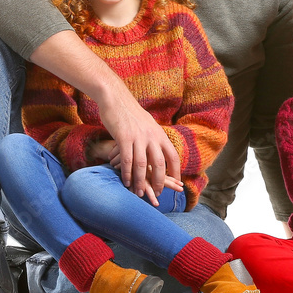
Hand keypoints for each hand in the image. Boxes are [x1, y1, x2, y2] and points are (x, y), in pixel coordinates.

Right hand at [96, 80, 179, 205]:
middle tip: (158, 194)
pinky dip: (127, 174)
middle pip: (160, 164)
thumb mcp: (148, 125)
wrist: (115, 97)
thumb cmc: (131, 113)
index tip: (177, 184)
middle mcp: (152, 137)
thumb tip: (161, 148)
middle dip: (160, 182)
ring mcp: (138, 137)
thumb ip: (154, 137)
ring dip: (141, 182)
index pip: (173, 156)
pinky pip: (127, 160)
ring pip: (142, 165)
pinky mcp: (124, 138)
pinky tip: (127, 182)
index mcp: (160, 134)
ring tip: (139, 193)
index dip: (176, 172)